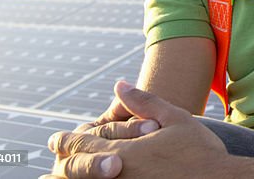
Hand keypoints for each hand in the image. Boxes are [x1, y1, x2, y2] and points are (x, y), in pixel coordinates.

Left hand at [41, 81, 229, 178]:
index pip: (81, 146)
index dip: (65, 141)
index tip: (54, 140)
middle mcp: (117, 177)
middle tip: (52, 162)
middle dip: (62, 165)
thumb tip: (119, 84)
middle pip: (74, 173)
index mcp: (122, 153)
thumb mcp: (175, 118)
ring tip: (58, 178)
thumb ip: (144, 102)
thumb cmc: (200, 152)